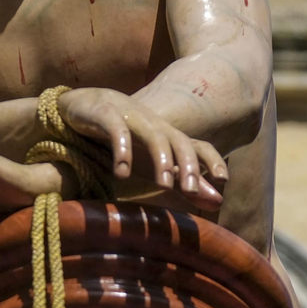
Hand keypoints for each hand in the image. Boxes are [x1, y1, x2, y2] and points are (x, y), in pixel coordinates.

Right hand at [57, 88, 227, 209]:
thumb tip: (219, 203)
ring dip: (161, 159)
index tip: (223, 180)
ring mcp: (131, 117)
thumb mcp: (155, 163)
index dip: (213, 160)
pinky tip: (122, 173)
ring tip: (164, 185)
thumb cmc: (125, 137)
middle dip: (188, 165)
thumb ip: (184, 182)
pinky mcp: (106, 114)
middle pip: (179, 141)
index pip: (198, 145)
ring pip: (154, 136)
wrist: (83, 104)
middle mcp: (154, 125)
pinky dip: (122, 151)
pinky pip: (118, 131)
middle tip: (190, 191)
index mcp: (168, 136)